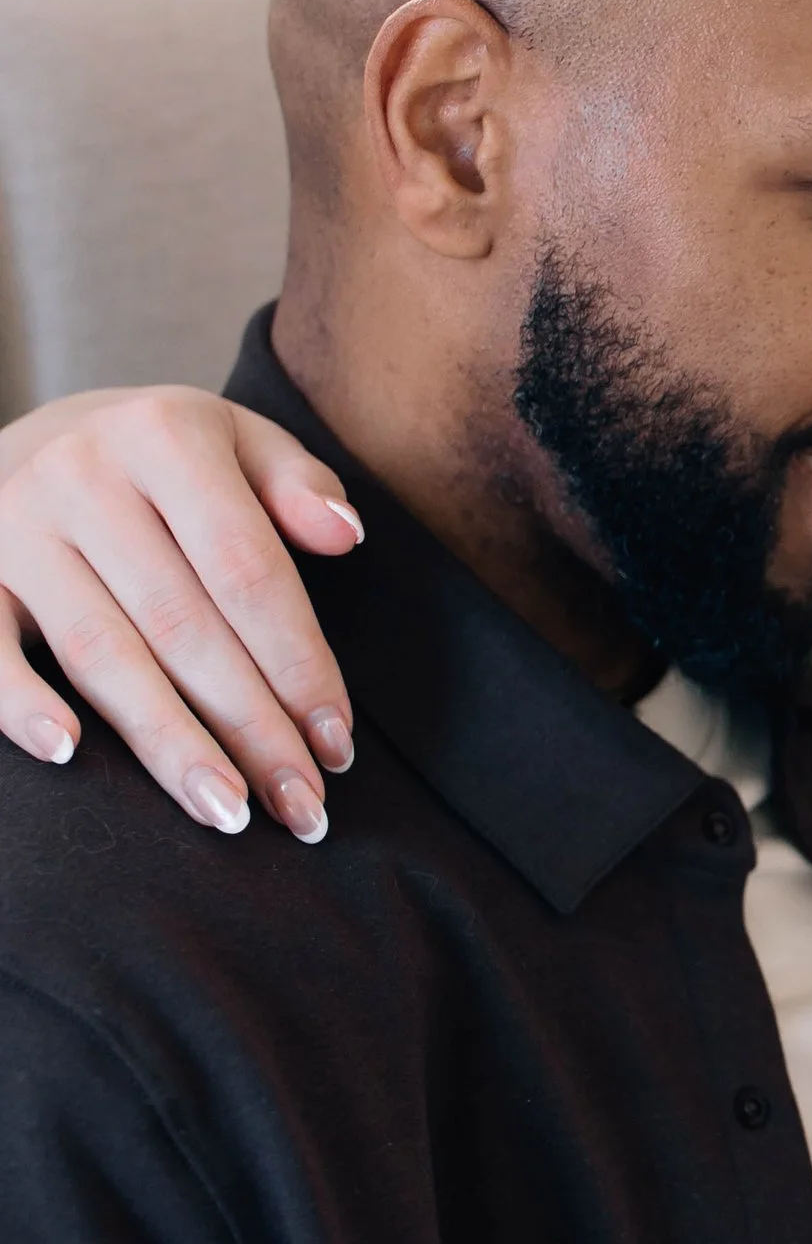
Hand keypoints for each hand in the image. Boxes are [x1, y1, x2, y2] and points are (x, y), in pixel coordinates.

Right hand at [0, 388, 361, 838]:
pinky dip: (19, 702)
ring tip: (227, 811)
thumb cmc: (157, 457)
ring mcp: (14, 525)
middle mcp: (82, 476)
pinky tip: (69, 753)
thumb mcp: (235, 438)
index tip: (337, 742)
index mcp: (164, 436)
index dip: (299, 662)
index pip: (247, 570)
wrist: (33, 433)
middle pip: (182, 625)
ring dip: (168, 742)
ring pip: (102, 652)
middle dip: (251, 727)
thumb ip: (298, 483)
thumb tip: (345, 535)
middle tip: (302, 805)